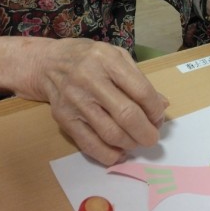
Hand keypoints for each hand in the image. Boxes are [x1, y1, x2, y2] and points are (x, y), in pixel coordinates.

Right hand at [0, 35, 168, 165]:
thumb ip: (139, 79)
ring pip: (111, 133)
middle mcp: (90, 79)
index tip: (158, 117)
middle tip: (152, 137)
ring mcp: (75, 100)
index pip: (141, 90)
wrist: (47, 63)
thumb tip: (162, 105)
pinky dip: (109, 154)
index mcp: (107, 59)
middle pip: (127, 115)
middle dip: (147, 132)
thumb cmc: (88, 58)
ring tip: (136, 141)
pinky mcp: (64, 119)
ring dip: (131, 143)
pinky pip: (90, 144)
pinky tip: (119, 152)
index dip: (155, 109)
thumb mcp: (115, 56)